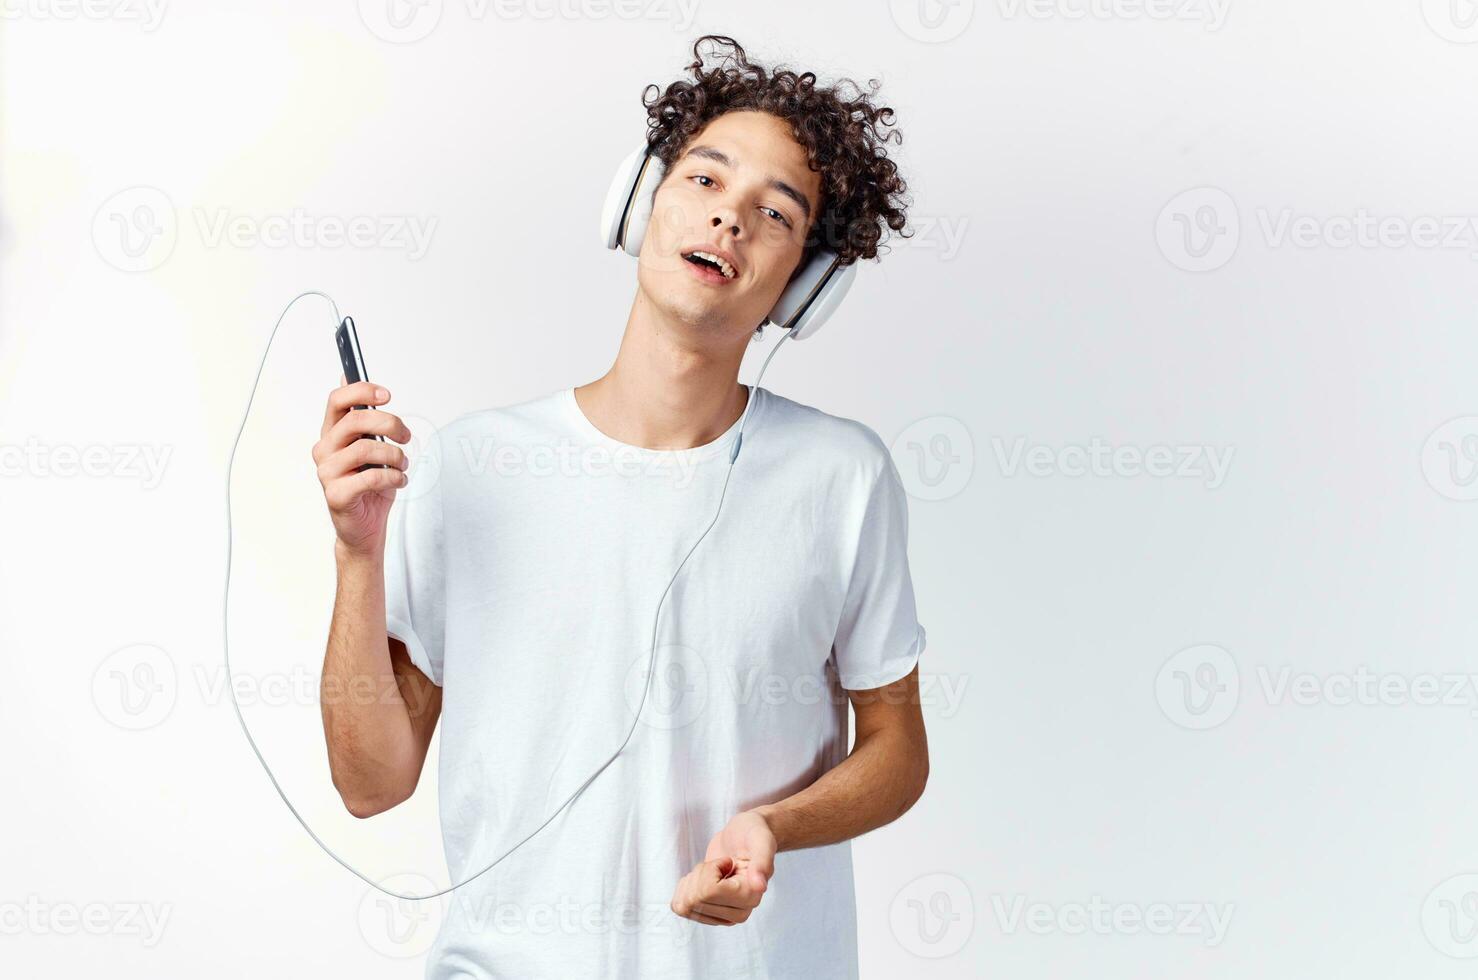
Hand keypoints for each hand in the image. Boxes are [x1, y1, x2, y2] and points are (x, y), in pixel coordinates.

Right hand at [313, 376, 411, 558]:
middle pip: (356, 420)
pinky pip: (371, 477)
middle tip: (405, 435)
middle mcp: (325, 450)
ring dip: (395, 456)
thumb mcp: (371, 447)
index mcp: (332, 434)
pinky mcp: (336, 494)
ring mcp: (327, 473)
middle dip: (390, 423)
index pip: (337, 400)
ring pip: (366, 448)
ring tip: (402, 465)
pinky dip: (393, 477)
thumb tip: (346, 377)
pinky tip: (399, 481)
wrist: (364, 528)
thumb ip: (364, 419)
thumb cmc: (369, 487)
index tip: (387, 395)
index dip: (361, 390)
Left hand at [669, 811, 775, 926]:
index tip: (727, 861)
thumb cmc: (753, 835)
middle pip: (695, 899)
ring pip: (685, 904)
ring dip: (694, 879)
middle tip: (720, 864)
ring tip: (713, 870)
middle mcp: (738, 913)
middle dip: (702, 873)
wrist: (743, 836)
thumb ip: (762, 861)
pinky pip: (679, 907)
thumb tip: (760, 886)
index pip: (709, 891)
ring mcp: (721, 917)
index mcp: (751, 897)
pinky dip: (685, 887)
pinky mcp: (706, 914)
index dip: (711, 869)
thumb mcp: (761, 840)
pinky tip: (703, 878)